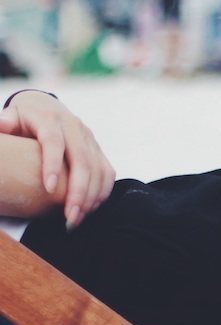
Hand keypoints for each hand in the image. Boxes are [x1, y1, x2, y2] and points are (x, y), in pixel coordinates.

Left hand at [0, 91, 116, 227]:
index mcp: (49, 118)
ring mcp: (89, 138)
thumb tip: (0, 127)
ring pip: (98, 169)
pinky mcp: (99, 149)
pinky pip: (107, 172)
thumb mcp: (11, 117)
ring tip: (77, 218)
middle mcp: (73, 126)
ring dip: (91, 197)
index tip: (49, 188)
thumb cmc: (24, 119)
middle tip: (69, 216)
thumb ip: (5, 122)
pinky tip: (91, 208)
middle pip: (82, 160)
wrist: (46, 107)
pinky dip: (102, 192)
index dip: (53, 164)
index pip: (54, 141)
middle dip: (78, 191)